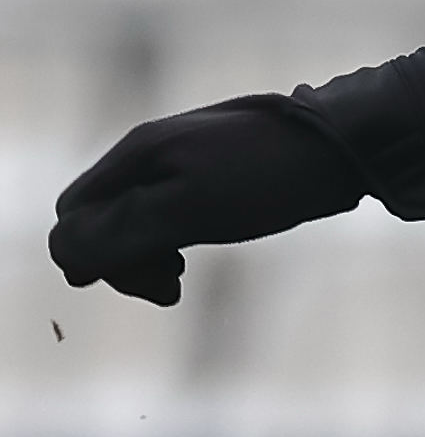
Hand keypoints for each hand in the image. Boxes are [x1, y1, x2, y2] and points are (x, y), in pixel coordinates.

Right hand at [46, 93, 366, 305]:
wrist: (347, 146)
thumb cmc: (270, 179)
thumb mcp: (192, 209)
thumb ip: (126, 230)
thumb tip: (67, 255)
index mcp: (138, 153)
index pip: (76, 214)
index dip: (93, 255)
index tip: (146, 282)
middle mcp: (150, 152)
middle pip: (100, 219)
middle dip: (122, 260)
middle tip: (169, 290)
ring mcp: (177, 162)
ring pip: (132, 221)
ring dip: (144, 257)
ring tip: (176, 284)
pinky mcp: (206, 175)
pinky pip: (163, 215)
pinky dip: (167, 243)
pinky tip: (184, 263)